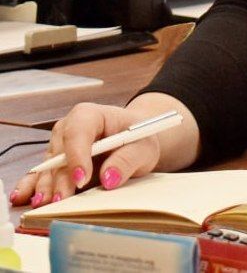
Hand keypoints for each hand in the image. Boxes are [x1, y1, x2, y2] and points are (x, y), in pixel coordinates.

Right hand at [10, 94, 197, 209]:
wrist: (135, 141)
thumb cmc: (138, 138)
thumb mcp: (143, 147)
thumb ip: (128, 160)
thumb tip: (109, 177)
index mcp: (92, 115)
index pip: (79, 131)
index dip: (78, 155)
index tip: (82, 177)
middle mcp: (70, 128)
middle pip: (60, 152)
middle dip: (60, 177)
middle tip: (62, 199)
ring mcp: (60, 146)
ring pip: (48, 166)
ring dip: (46, 185)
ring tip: (46, 204)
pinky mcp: (56, 164)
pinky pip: (42, 175)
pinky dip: (35, 186)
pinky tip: (28, 197)